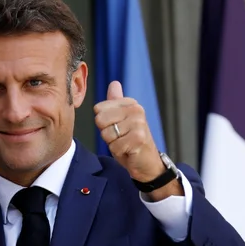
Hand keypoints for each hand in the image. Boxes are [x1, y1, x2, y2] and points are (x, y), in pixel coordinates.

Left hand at [94, 81, 182, 199]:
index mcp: (130, 103)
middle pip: (100, 120)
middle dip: (106, 133)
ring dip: (113, 143)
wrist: (146, 162)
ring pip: (106, 134)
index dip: (103, 123)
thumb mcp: (121, 119)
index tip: (117, 127)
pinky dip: (118, 152)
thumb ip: (115, 102)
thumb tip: (114, 83)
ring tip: (124, 143)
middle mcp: (136, 110)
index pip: (98, 109)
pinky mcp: (138, 138)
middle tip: (120, 137)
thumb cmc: (131, 140)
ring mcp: (138, 124)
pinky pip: (114, 146)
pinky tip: (129, 150)